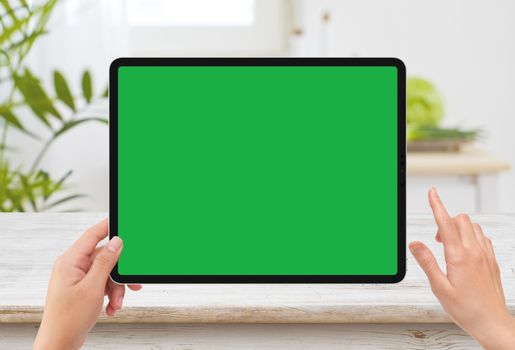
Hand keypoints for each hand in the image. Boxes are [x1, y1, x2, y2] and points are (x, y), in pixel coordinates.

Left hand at [33, 219, 141, 349]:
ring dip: (116, 289)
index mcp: (70, 261)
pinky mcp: (82, 288)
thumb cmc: (69, 318)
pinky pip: (102, 284)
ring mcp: (77, 278)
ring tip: (117, 303)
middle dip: (118, 274)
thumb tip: (116, 242)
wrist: (60, 343)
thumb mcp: (93, 288)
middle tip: (131, 284)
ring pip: (107, 273)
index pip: (92, 235)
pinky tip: (112, 307)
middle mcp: (73, 267)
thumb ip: (105, 262)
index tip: (123, 220)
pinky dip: (111, 295)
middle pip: (105, 258)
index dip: (108, 226)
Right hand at [409, 188, 514, 348]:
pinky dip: (471, 236)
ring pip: (473, 226)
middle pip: (461, 220)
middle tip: (437, 239)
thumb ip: (427, 262)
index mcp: (459, 256)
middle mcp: (475, 251)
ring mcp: (486, 255)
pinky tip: (464, 251)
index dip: (437, 205)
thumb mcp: (439, 287)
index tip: (432, 192)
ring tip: (449, 246)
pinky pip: (482, 238)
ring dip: (459, 228)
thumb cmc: (466, 309)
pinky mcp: (492, 261)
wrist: (492, 323)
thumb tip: (415, 244)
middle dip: (446, 221)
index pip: (445, 223)